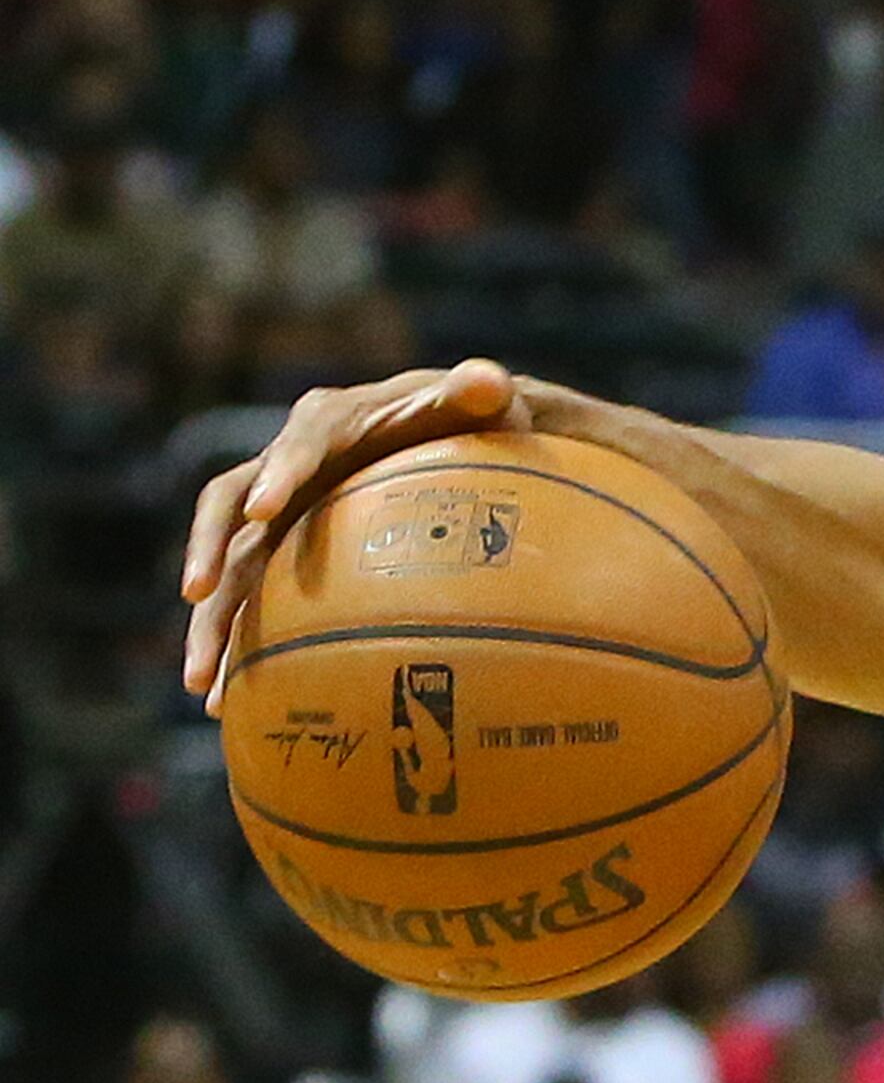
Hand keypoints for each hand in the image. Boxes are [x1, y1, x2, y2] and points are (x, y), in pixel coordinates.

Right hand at [180, 358, 530, 699]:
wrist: (452, 438)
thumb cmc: (466, 418)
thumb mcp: (476, 401)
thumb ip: (477, 392)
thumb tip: (490, 380)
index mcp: (327, 422)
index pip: (296, 443)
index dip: (278, 474)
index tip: (264, 511)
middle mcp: (284, 464)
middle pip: (228, 508)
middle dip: (207, 551)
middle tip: (195, 596)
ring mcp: (276, 512)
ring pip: (225, 564)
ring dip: (210, 620)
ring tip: (202, 683)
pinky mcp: (279, 552)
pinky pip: (245, 598)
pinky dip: (236, 644)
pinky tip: (228, 702)